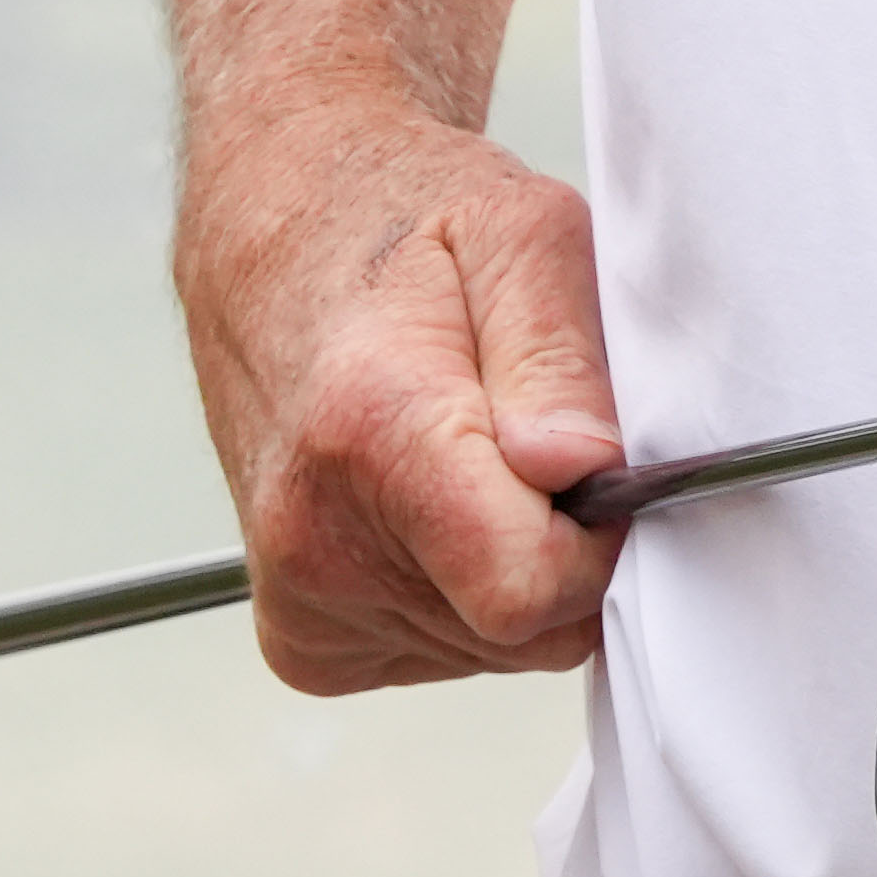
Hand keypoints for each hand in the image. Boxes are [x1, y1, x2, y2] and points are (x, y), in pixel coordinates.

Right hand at [175, 93, 624, 690]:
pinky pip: (444, 654)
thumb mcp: (519, 231)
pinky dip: (464, 594)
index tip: (598, 469)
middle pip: (523, 630)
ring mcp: (299, 597)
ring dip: (513, 567)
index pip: (526, 588)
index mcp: (371, 430)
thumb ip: (559, 354)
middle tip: (531, 438)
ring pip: (494, 649)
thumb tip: (584, 468)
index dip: (596, 540)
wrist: (279, 230)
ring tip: (471, 453)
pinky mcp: (301, 638)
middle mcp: (315, 533)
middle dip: (563, 550)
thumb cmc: (403, 222)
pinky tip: (433, 502)